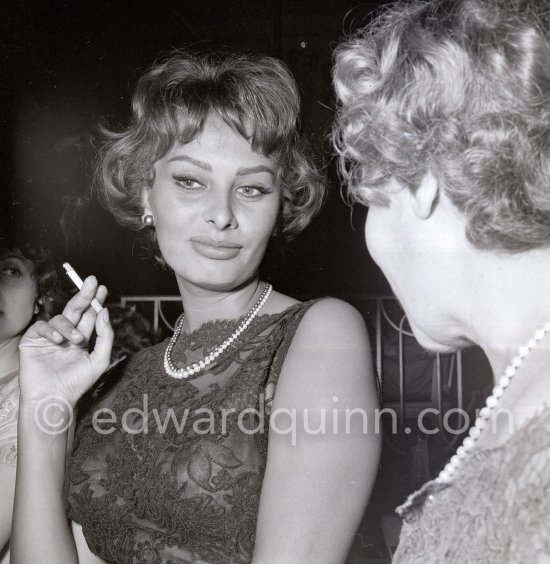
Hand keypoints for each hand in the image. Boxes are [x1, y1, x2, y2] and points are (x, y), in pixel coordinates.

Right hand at [19, 275, 113, 408]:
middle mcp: (66, 335)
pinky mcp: (33, 341)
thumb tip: (104, 311)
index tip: (102, 288)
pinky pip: (42, 326)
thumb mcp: (100, 359)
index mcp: (82, 339)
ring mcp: (49, 337)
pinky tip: (58, 341)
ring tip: (76, 340)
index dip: (95, 301)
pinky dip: (51, 331)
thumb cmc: (77, 383)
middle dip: (84, 295)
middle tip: (92, 282)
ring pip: (61, 318)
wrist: (53, 398)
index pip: (89, 316)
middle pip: (76, 310)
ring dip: (69, 326)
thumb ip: (105, 335)